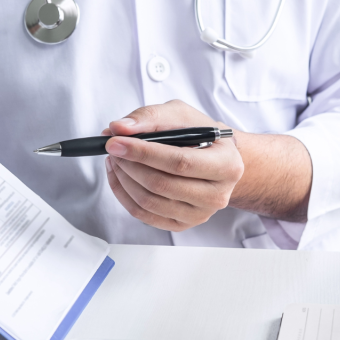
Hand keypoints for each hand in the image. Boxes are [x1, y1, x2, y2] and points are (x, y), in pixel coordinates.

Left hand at [103, 100, 243, 231]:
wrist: (216, 160)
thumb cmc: (200, 136)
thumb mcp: (182, 115)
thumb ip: (150, 117)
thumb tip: (119, 128)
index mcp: (226, 165)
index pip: (179, 162)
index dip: (143, 153)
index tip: (116, 142)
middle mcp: (217, 195)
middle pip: (161, 185)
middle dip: (129, 164)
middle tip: (113, 147)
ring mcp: (199, 214)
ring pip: (149, 202)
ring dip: (123, 179)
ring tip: (116, 159)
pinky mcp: (182, 224)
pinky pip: (144, 215)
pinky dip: (124, 194)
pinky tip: (120, 176)